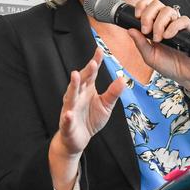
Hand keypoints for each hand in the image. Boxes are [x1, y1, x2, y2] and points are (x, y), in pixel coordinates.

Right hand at [49, 47, 124, 189]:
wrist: (78, 139)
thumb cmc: (90, 119)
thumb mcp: (106, 105)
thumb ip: (113, 93)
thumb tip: (123, 78)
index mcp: (86, 90)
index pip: (91, 74)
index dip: (95, 62)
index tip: (100, 50)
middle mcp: (76, 96)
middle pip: (81, 82)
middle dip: (86, 72)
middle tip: (93, 62)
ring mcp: (70, 109)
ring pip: (70, 96)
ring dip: (73, 86)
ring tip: (75, 76)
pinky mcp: (67, 123)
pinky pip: (67, 119)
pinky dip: (67, 117)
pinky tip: (69, 113)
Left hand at [129, 0, 189, 92]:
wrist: (184, 76)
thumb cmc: (168, 65)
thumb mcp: (149, 55)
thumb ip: (140, 43)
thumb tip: (130, 30)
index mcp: (155, 25)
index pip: (149, 5)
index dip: (142, 6)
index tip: (136, 16)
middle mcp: (167, 23)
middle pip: (157, 4)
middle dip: (148, 16)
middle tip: (146, 30)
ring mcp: (178, 26)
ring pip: (169, 10)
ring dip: (159, 23)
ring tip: (158, 38)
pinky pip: (183, 20)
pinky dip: (173, 27)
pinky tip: (167, 36)